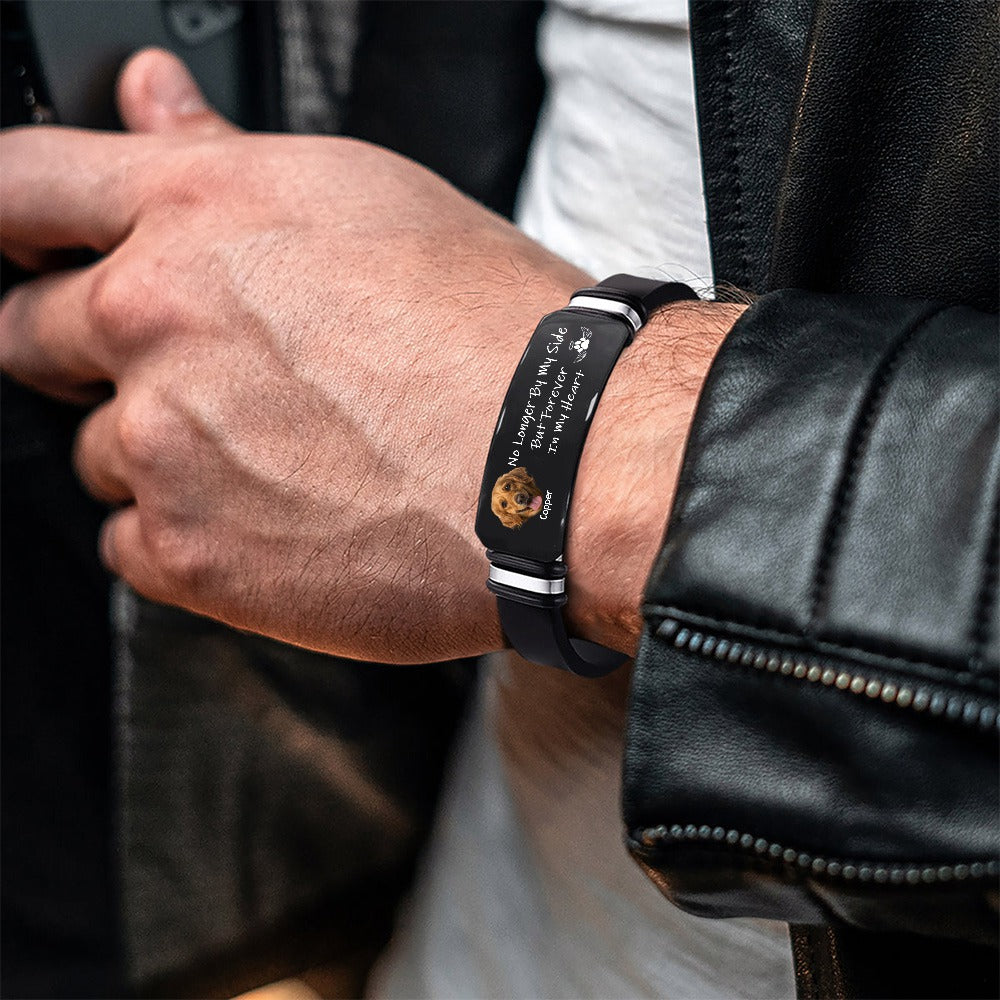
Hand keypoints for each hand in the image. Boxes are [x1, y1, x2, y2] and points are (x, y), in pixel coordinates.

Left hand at [0, 50, 740, 662]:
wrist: (560, 461)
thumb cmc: (493, 334)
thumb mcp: (366, 205)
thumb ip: (224, 160)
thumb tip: (153, 100)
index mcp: (197, 217)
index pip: (18, 188)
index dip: (7, 219)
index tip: (21, 247)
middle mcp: (156, 321)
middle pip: (31, 335)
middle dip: (91, 352)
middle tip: (194, 376)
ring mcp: (163, 446)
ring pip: (100, 453)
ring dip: (162, 455)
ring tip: (277, 461)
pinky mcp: (190, 556)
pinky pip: (132, 544)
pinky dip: (185, 536)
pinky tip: (274, 521)